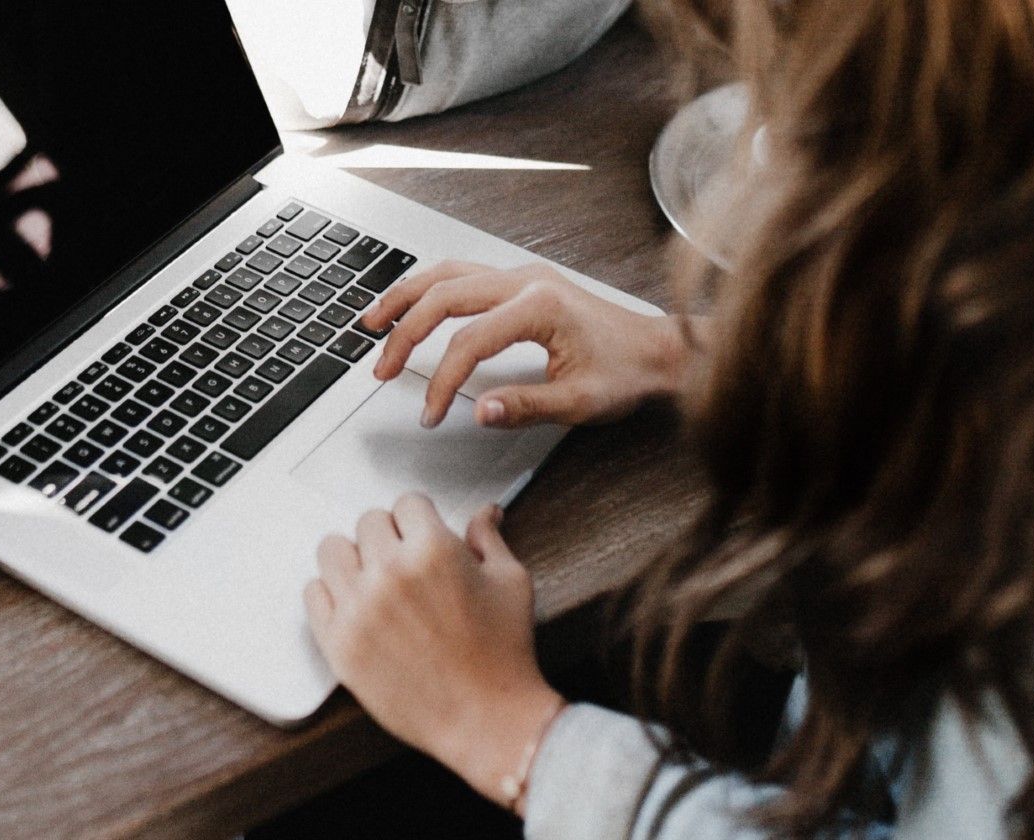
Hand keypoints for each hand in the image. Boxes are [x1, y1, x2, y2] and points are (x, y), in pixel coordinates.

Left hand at [305, 495, 564, 810]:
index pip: (407, 502)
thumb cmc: (504, 654)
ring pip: (332, 550)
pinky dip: (331, 594)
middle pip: (368, 522)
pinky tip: (355, 605)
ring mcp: (358, 608)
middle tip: (404, 562)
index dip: (419, 519)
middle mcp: (389, 573)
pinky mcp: (338, 642)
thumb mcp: (510, 583)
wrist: (486, 720)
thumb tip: (485, 512)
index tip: (422, 534)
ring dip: (354, 558)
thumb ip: (488, 540)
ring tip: (373, 579)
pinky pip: (313, 593)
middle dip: (389, 536)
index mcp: (433, 550)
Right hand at [362, 260, 692, 428]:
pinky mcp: (522, 282)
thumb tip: (480, 411)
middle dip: (405, 334)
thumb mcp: (581, 402)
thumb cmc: (628, 372)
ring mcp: (523, 276)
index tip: (431, 413)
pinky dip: (429, 289)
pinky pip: (462, 274)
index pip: (468, 342)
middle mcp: (526, 281)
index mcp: (540, 306)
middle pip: (444, 296)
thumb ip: (527, 406)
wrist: (661, 350)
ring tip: (373, 323)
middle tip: (381, 369)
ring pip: (447, 274)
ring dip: (406, 297)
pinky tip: (412, 305)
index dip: (442, 381)